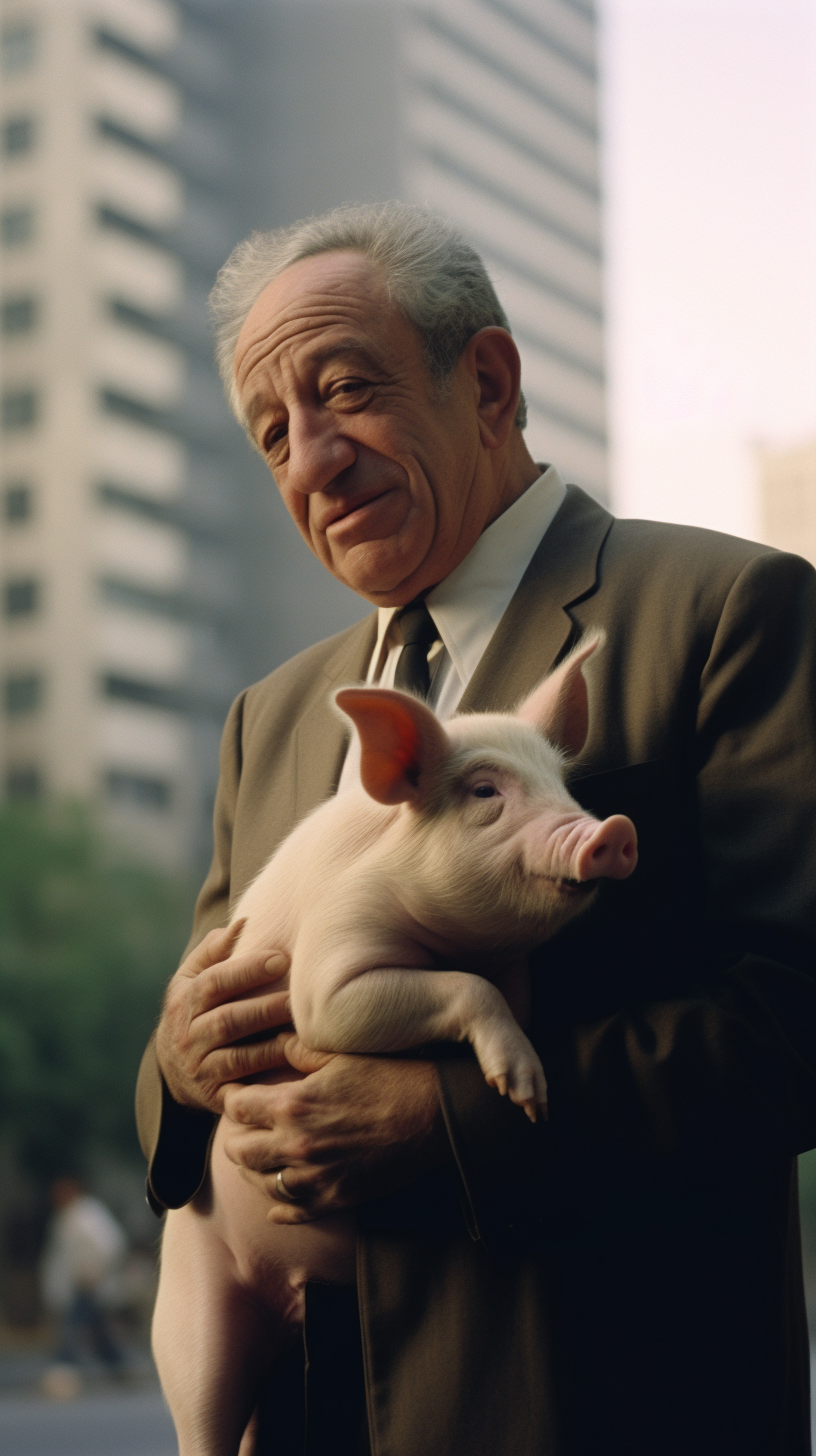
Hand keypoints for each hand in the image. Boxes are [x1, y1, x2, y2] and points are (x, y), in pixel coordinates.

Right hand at [155, 923, 293, 1113]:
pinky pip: (245, 1088)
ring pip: (238, 1057)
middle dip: (265, 1008)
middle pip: (228, 1021)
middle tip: (300, 996)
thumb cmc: (194, 1010)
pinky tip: (297, 1063)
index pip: (214, 982)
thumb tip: (242, 923)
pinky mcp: (215, 1096)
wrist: (174, 1068)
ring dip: (273, 1043)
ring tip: (304, 1030)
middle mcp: (186, 1037)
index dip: (247, 970)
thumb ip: (213, 950)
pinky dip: (270, 1077)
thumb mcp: (192, 979)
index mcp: (183, 1001)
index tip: (282, 959)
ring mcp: (199, 1069)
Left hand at [220, 1034, 449, 1223]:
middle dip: (236, 1136)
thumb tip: (273, 1041)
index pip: (236, 1107)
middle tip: (243, 1127)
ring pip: (260, 1183)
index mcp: (292, 1105)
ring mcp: (314, 1177)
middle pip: (238, 1151)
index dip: (232, 1097)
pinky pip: (291, 1212)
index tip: (236, 1093)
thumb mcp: (340, 1054)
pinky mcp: (334, 1199)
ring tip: (260, 1156)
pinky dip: (279, 1206)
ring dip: (254, 1169)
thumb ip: (299, 1049)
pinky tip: (278, 1198)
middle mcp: (295, 1145)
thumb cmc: (389, 1076)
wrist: (433, 1116)